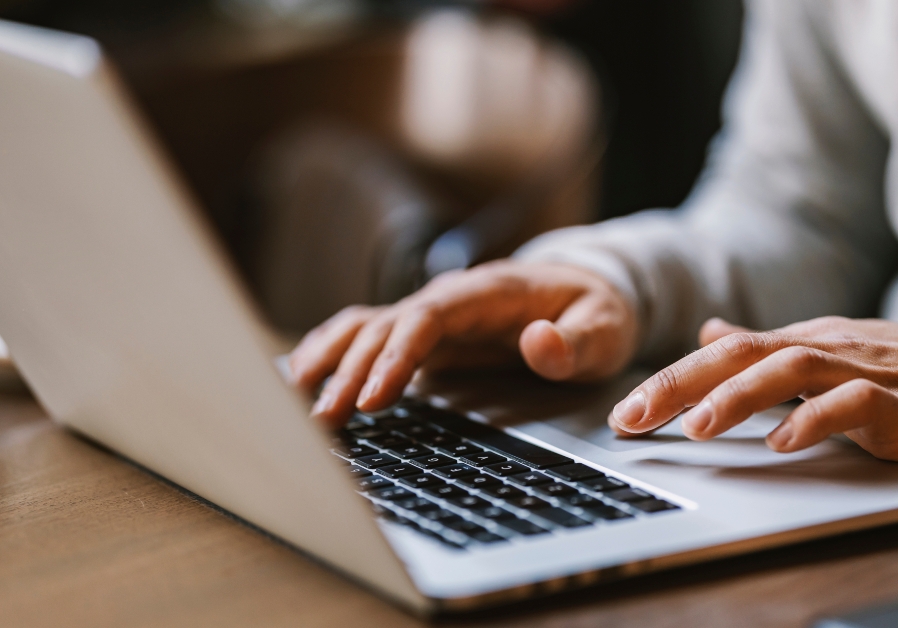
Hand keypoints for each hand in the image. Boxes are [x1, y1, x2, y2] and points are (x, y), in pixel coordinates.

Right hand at [290, 261, 637, 426]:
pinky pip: (370, 336)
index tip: (375, 398)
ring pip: (366, 326)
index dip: (396, 356)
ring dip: (329, 359)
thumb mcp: (604, 329)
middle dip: (350, 372)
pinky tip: (304, 377)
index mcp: (487, 293)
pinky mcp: (425, 333)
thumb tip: (536, 342)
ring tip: (293, 397)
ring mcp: (433, 313)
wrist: (589, 292)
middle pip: (385, 326)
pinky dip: (334, 352)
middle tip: (324, 420)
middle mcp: (450, 298)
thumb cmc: (596, 312)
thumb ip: (574, 341)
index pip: (427, 317)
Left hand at [607, 316, 897, 476]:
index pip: (725, 352)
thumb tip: (709, 333)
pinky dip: (815, 420)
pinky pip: (855, 406)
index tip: (625, 412)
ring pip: (791, 370)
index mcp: (804, 340)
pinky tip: (783, 443)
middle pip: (743, 353)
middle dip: (682, 384)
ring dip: (738, 398)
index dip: (672, 379)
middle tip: (634, 418)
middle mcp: (827, 347)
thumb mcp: (826, 355)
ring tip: (697, 427)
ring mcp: (864, 371)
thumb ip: (767, 351)